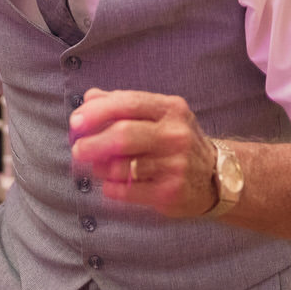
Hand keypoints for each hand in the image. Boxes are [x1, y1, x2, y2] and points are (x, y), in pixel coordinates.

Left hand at [67, 87, 218, 217]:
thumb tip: (89, 97)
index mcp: (170, 108)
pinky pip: (126, 191)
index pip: (128, 103)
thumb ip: (122, 104)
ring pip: (121, 166)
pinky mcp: (171, 192)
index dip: (96, 112)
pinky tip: (112, 184)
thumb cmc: (175, 142)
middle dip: (92, 143)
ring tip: (98, 167)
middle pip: (123, 135)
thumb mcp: (157, 115)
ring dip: (100, 168)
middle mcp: (176, 134)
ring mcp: (176, 164)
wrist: (215, 177)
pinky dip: (110, 188)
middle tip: (77, 149)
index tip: (75, 122)